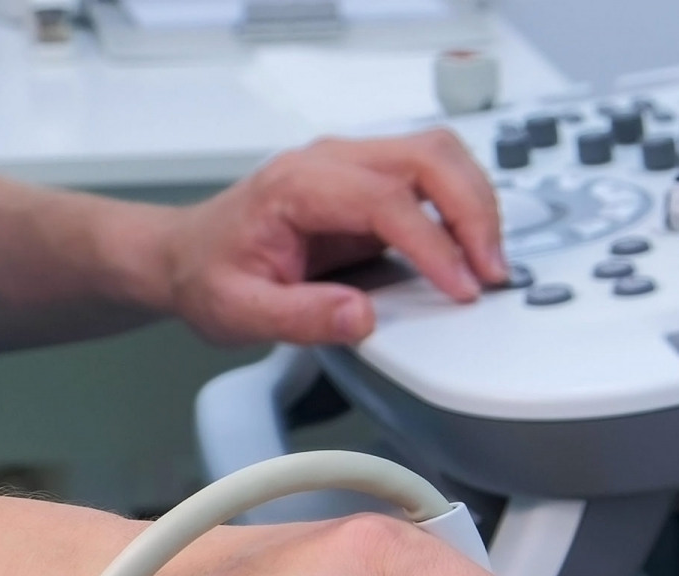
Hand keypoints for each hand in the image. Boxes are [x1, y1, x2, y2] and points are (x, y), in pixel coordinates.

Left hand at [158, 131, 506, 345]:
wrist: (187, 255)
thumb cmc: (208, 276)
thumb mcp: (238, 312)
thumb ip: (298, 318)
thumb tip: (360, 318)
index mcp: (297, 184)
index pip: (386, 199)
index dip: (433, 244)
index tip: (460, 287)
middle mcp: (330, 161)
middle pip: (427, 156)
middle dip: (472, 212)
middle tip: (491, 272)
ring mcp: (353, 165)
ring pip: (439, 154)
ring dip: (476, 203)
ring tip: (489, 262)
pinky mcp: (370, 182)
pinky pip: (433, 173)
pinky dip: (463, 204)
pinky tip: (471, 247)